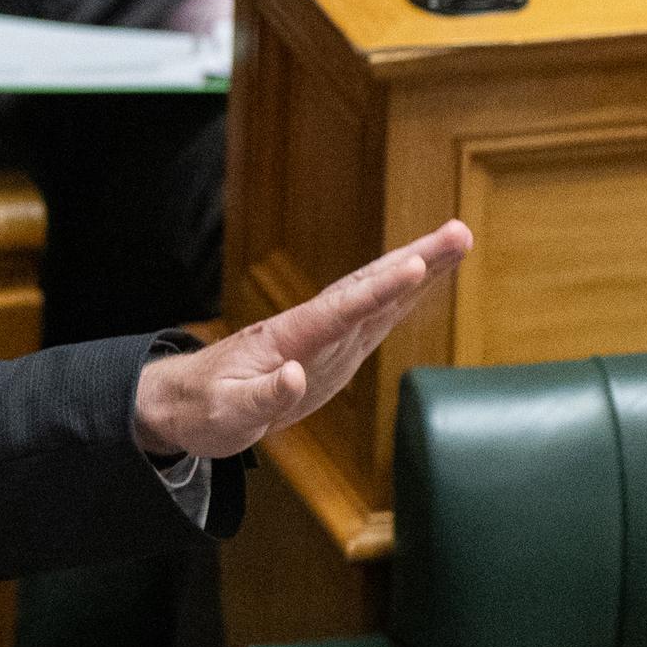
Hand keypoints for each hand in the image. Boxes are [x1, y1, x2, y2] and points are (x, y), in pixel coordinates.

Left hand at [131, 219, 474, 459]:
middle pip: (369, 287)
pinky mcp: (332, 352)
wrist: (187, 402)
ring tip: (459, 240)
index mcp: (288, 338)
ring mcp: (325, 338)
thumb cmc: (204, 409)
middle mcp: (312, 329)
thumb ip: (261, 398)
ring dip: (419, 269)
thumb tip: (295, 377)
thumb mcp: (226, 414)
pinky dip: (405, 296)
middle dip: (416, 261)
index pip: (342, 309)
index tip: (416, 264)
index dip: (380, 289)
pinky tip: (428, 279)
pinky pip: (375, 318)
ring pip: (378, 296)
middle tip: (459, 232)